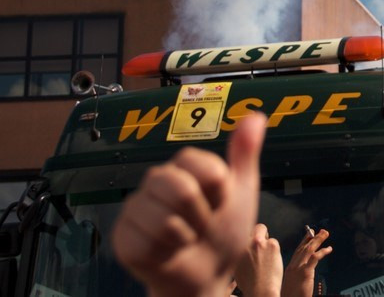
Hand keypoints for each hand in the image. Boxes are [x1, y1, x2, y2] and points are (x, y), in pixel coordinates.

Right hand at [112, 113, 266, 296]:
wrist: (209, 271)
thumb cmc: (225, 229)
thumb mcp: (242, 190)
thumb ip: (245, 153)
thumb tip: (256, 116)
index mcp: (185, 165)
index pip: (206, 169)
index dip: (220, 192)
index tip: (220, 202)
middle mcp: (157, 179)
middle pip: (183, 191)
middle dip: (203, 216)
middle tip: (202, 223)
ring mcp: (137, 207)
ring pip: (165, 220)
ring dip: (186, 236)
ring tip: (186, 238)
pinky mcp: (123, 236)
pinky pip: (146, 243)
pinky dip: (166, 254)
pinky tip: (167, 252)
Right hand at [234, 223, 283, 296]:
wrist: (260, 290)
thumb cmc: (249, 283)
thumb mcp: (236, 266)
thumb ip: (240, 252)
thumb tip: (244, 244)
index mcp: (235, 247)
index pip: (243, 232)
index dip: (249, 237)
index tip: (252, 242)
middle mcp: (246, 242)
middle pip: (257, 227)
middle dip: (260, 232)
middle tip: (262, 241)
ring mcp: (258, 242)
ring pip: (266, 234)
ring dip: (266, 243)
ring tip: (266, 259)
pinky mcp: (272, 244)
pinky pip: (273, 242)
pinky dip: (273, 249)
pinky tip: (271, 260)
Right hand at [281, 228, 332, 296]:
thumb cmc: (292, 296)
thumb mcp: (294, 282)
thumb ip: (298, 274)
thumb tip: (306, 271)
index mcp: (290, 268)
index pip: (298, 251)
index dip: (304, 241)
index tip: (310, 233)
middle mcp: (293, 266)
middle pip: (303, 247)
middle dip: (313, 237)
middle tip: (321, 231)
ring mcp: (298, 268)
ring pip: (309, 249)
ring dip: (318, 239)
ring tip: (325, 233)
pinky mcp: (305, 272)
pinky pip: (315, 258)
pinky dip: (322, 251)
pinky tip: (329, 249)